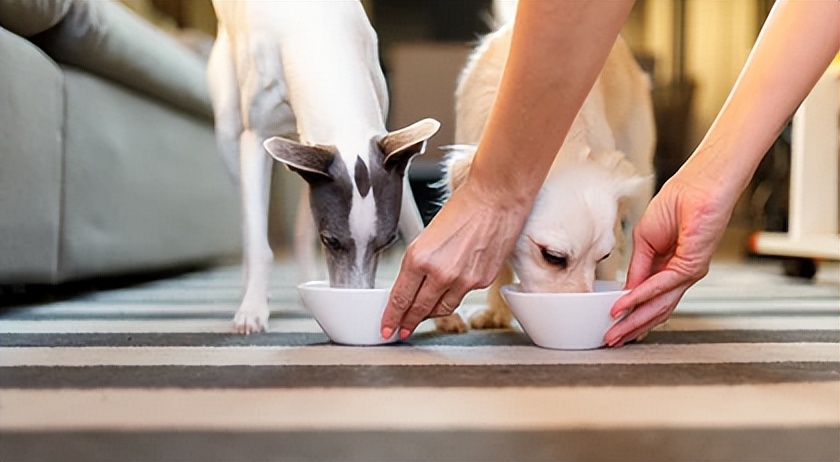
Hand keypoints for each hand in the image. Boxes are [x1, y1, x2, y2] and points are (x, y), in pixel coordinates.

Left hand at [381, 179, 527, 339]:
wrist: (496, 200)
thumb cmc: (463, 208)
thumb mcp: (427, 235)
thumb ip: (418, 262)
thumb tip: (412, 284)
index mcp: (419, 258)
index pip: (400, 298)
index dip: (391, 317)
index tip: (387, 327)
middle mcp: (441, 274)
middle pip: (419, 309)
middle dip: (407, 322)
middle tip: (400, 329)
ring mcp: (464, 281)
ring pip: (442, 309)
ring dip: (430, 314)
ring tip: (422, 316)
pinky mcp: (482, 282)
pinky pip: (462, 296)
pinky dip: (453, 296)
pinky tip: (450, 291)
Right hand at [605, 169, 736, 346]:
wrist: (701, 185)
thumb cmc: (679, 201)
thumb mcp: (645, 238)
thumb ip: (638, 266)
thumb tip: (627, 290)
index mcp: (669, 265)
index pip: (649, 297)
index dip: (629, 312)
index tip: (611, 324)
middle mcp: (681, 274)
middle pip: (655, 309)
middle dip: (631, 326)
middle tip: (612, 340)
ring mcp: (689, 272)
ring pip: (659, 305)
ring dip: (634, 320)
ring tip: (616, 332)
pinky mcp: (692, 265)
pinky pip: (661, 285)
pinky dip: (640, 296)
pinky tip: (624, 304)